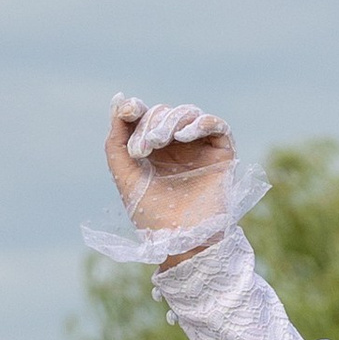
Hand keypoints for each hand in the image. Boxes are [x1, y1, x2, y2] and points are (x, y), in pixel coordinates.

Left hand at [106, 96, 235, 246]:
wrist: (182, 240)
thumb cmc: (152, 215)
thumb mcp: (126, 176)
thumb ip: (116, 141)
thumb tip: (119, 100)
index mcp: (152, 149)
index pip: (144, 116)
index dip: (135, 108)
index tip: (127, 111)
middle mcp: (176, 144)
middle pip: (163, 113)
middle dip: (150, 124)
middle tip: (142, 149)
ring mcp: (199, 147)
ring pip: (187, 113)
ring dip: (170, 122)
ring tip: (159, 142)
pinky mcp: (222, 153)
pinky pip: (216, 125)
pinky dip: (200, 123)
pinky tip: (185, 135)